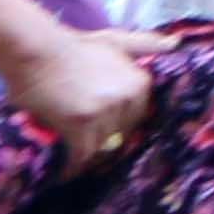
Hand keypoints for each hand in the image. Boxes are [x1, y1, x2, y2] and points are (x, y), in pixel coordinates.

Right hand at [4, 26, 160, 170]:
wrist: (37, 52)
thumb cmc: (73, 47)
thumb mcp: (116, 41)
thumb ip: (145, 45)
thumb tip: (175, 44)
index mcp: (139, 83)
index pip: (134, 120)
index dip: (115, 127)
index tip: (99, 134)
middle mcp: (127, 98)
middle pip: (118, 136)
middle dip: (102, 143)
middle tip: (82, 149)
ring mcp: (104, 111)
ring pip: (100, 148)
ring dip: (86, 157)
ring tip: (71, 162)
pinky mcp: (81, 124)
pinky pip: (81, 155)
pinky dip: (72, 167)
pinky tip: (65, 173)